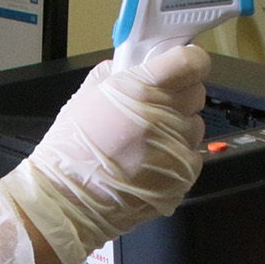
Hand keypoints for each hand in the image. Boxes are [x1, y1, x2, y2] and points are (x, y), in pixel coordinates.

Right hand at [0, 44, 208, 263]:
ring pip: (196, 126)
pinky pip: (193, 157)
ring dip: (179, 129)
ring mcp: (176, 148)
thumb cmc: (70, 152)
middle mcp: (163, 116)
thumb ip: (111, 75)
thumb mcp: (83, 99)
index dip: (190, 61)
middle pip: (197, 92)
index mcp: (139, 90)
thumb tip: (128, 66)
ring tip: (149, 142)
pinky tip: (151, 164)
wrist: (67, 202)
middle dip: (181, 95)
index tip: (184, 66)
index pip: (190, 62)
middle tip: (157, 108)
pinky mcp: (182, 176)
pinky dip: (177, 158)